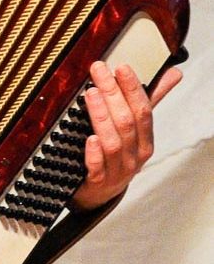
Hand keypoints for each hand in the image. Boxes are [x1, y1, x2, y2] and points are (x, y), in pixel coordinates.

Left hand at [72, 61, 181, 210]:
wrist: (99, 196)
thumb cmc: (117, 158)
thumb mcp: (135, 131)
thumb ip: (151, 101)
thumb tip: (173, 73)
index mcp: (145, 141)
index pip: (143, 110)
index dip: (133, 88)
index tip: (121, 67)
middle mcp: (134, 156)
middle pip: (127, 121)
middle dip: (113, 93)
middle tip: (99, 71)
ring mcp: (117, 170)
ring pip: (113, 140)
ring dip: (102, 115)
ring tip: (92, 94)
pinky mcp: (98, 183)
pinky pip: (98, 167)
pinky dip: (94, 152)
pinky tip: (90, 138)